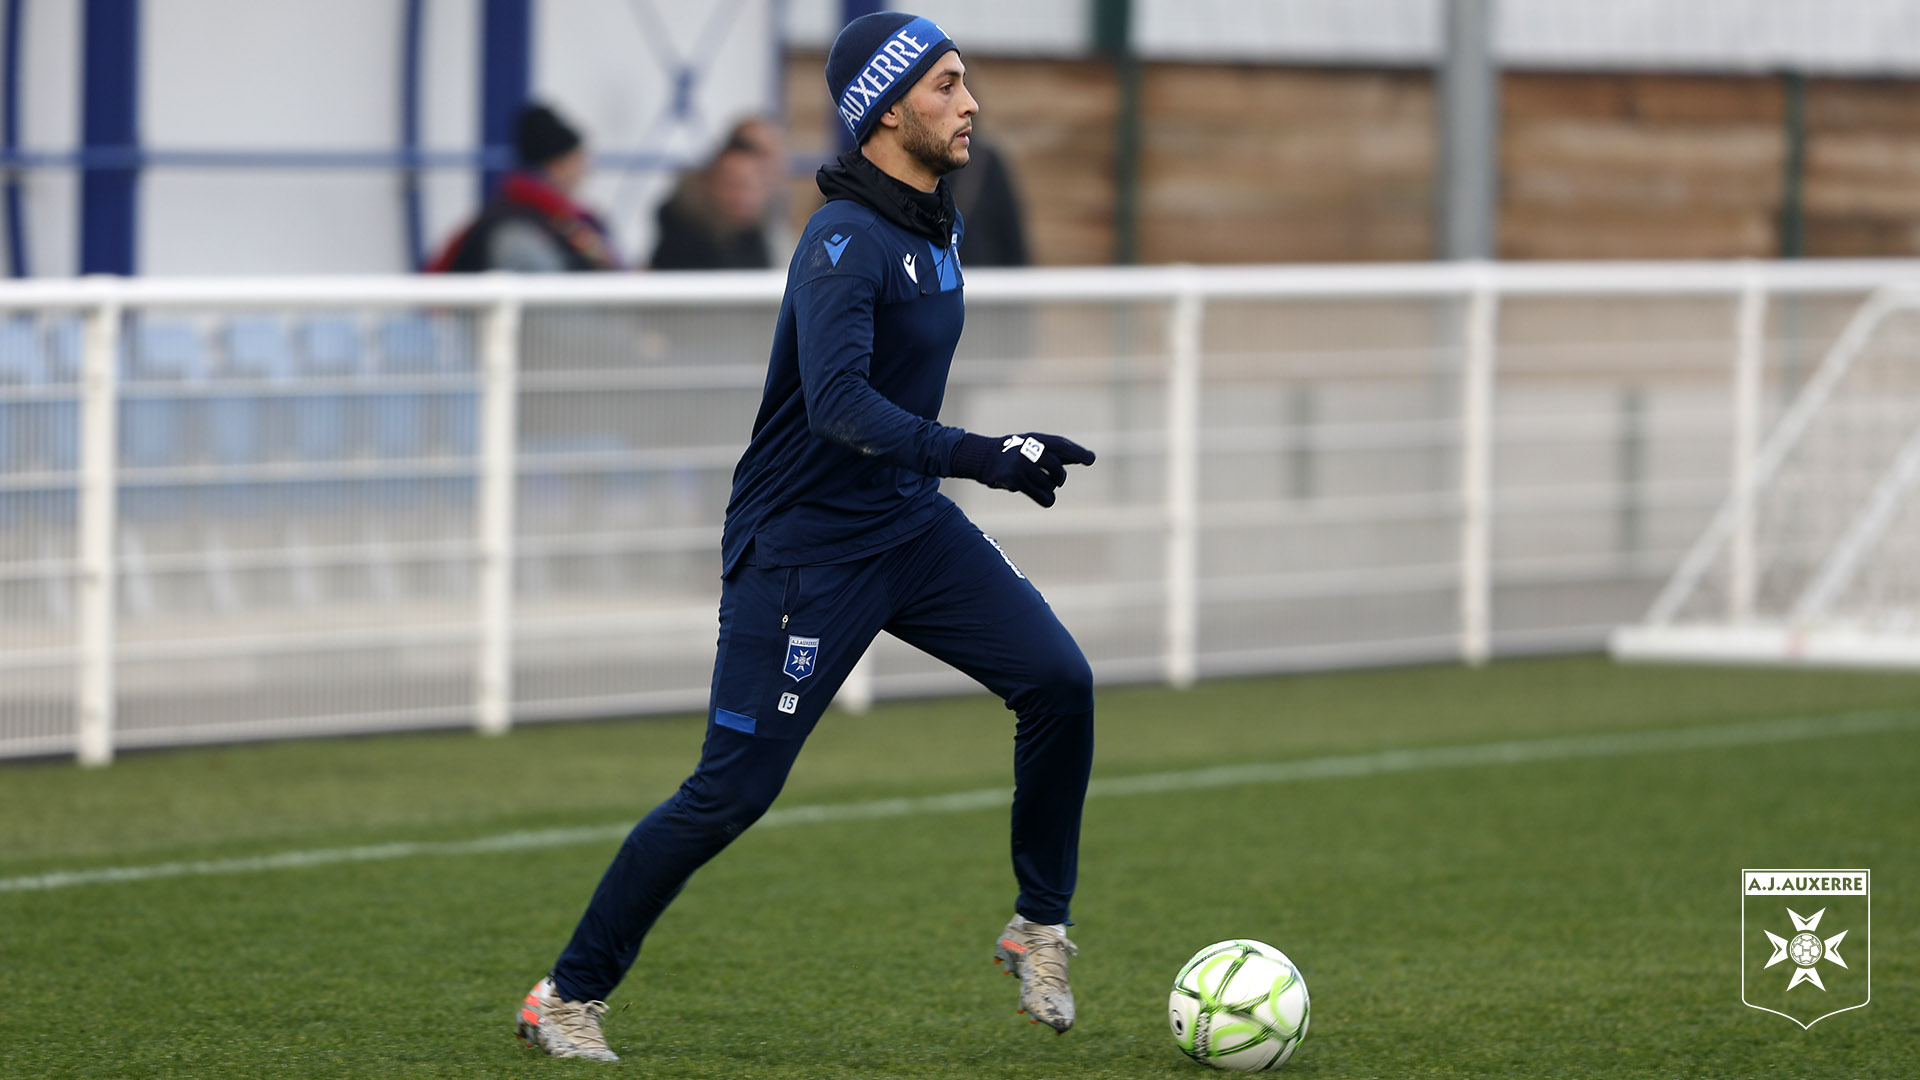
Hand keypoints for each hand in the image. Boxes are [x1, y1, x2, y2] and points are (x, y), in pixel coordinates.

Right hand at [948, 432, 1096, 506]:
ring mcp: (1020, 464)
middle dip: (1060, 477)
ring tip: (1042, 487)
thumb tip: (1085, 457)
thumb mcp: (1032, 446)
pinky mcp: (1014, 480)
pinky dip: (1045, 499)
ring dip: (1049, 489)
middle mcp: (1027, 449)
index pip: (1060, 444)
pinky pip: (1038, 494)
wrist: (981, 458)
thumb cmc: (1012, 453)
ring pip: (1048, 483)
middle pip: (1055, 466)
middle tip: (1058, 481)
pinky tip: (1047, 500)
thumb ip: (1054, 452)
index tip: (1091, 460)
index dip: (1076, 452)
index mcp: (1035, 438)